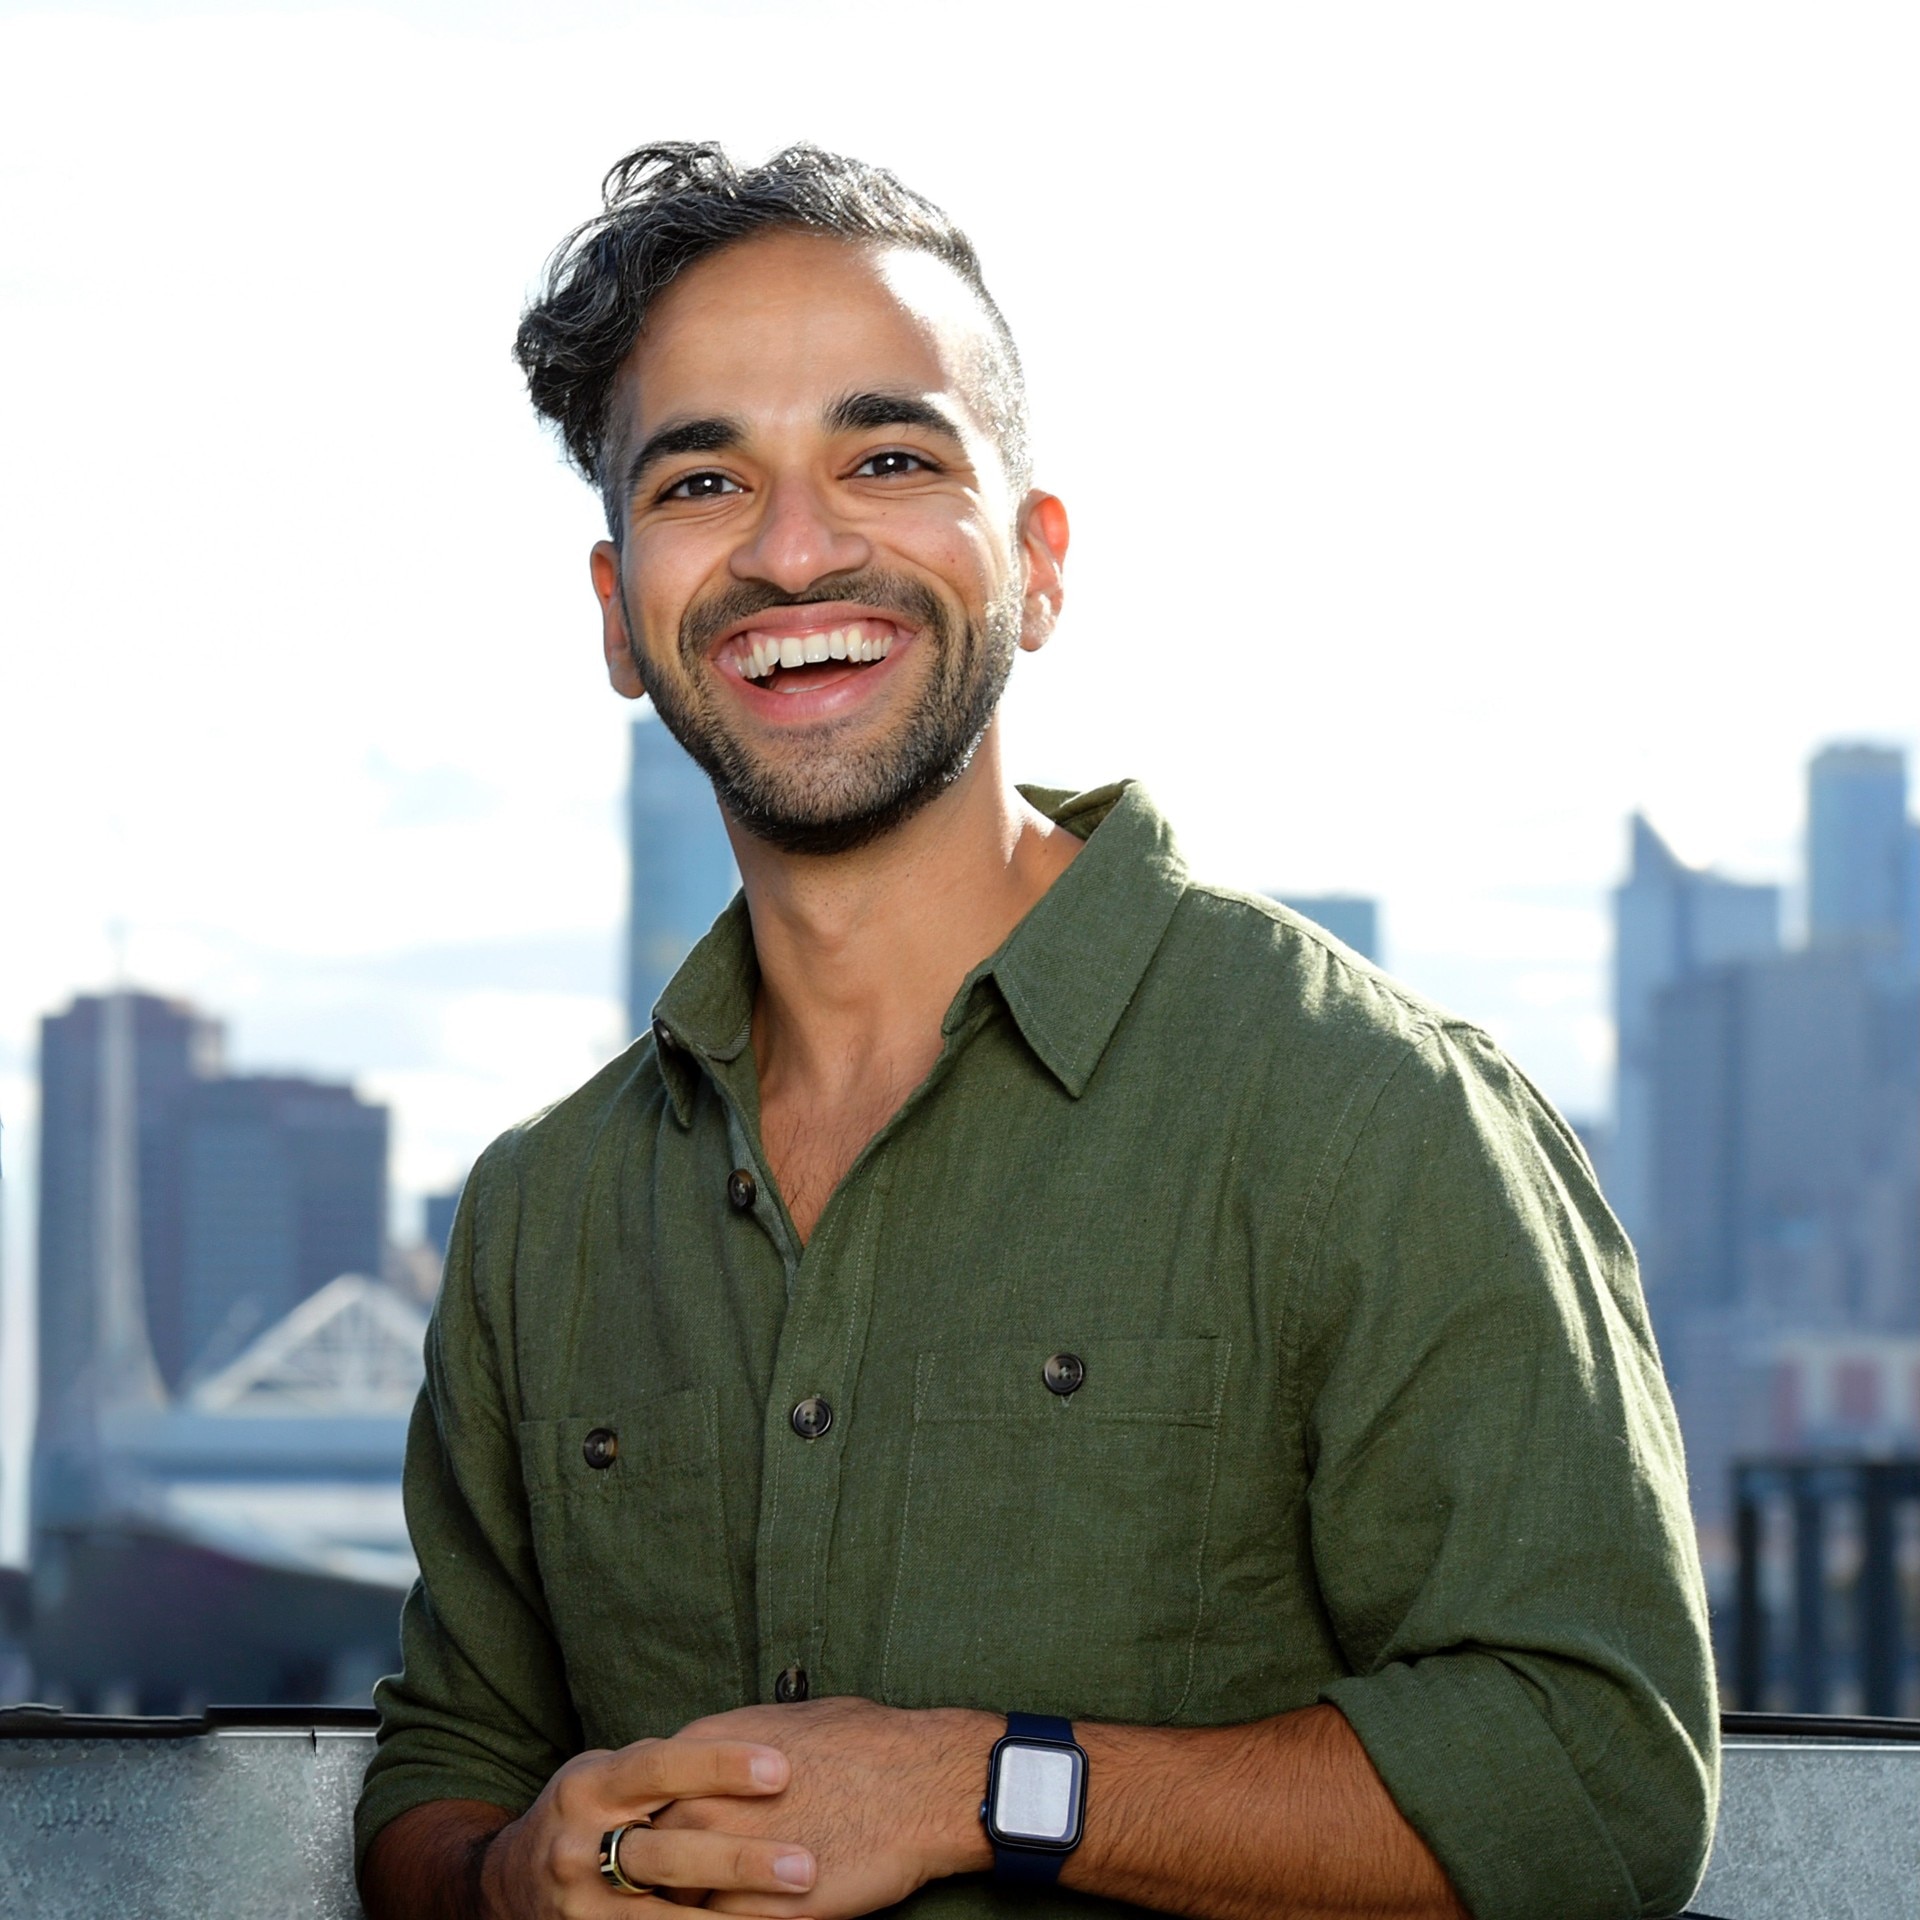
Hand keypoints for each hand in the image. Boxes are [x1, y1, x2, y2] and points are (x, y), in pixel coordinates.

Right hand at [476, 1734, 813, 1916]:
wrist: (506, 1883)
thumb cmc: (586, 1810)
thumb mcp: (609, 1773)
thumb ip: (667, 1768)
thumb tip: (757, 1747)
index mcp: (590, 1787)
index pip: (660, 1768)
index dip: (719, 1766)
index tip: (781, 1768)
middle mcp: (579, 1850)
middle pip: (667, 1856)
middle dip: (739, 1862)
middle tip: (805, 1866)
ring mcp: (582, 1910)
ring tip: (797, 1918)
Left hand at [654, 1697, 997, 1917]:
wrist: (918, 1785)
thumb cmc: (865, 1744)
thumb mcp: (786, 1723)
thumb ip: (738, 1750)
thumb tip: (726, 1764)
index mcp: (703, 1751)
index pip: (645, 1798)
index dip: (652, 1824)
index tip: (660, 1839)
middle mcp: (701, 1804)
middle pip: (645, 1853)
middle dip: (654, 1872)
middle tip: (667, 1886)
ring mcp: (725, 1860)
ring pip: (672, 1901)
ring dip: (681, 1907)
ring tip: (696, 1909)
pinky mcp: (758, 1909)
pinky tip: (740, 1917)